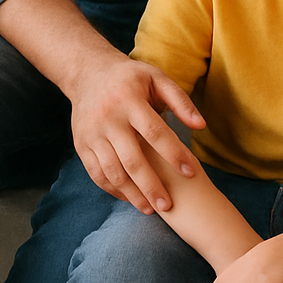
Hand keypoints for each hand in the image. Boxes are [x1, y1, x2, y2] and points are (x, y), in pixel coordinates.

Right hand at [68, 51, 205, 213]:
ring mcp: (92, 134)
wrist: (88, 73)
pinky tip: (129, 198)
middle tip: (168, 206)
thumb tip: (201, 125)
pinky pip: (96, 173)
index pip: (155, 132)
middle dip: (151, 185)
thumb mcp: (158, 78)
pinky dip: (112, 189)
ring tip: (151, 209)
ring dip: (132, 193)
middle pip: (132, 159)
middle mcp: (108, 118)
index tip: (190, 172)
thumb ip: (181, 101)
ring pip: (112, 171)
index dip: (173, 153)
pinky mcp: (81, 145)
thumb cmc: (132, 78)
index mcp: (130, 100)